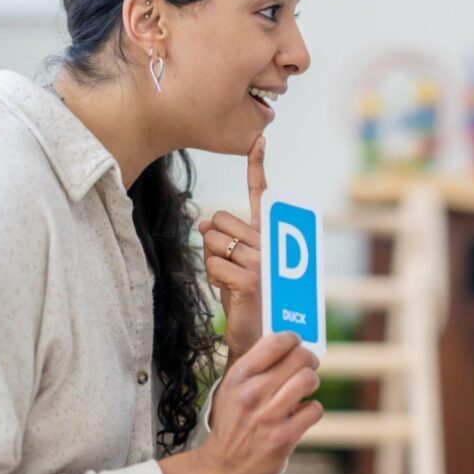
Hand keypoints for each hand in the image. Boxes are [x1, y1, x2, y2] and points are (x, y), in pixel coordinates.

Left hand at [199, 136, 266, 356]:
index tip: (259, 139)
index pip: (261, 195)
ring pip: (213, 242)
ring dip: (212, 262)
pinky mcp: (251, 279)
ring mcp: (263, 260)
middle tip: (228, 265)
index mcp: (268, 235)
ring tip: (230, 280)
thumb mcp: (231, 264)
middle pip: (220, 219)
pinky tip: (229, 292)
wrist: (256, 334)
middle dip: (213, 241)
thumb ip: (221, 240)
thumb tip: (203, 226)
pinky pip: (212, 264)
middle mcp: (270, 243)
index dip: (258, 166)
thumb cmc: (244, 297)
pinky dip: (213, 279)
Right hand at [199, 332, 322, 473]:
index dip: (292, 339)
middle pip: (300, 357)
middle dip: (308, 359)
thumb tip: (288, 346)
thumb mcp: (231, 388)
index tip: (295, 345)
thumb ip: (255, 367)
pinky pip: (314, 409)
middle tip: (306, 368)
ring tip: (303, 390)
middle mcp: (253, 393)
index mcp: (239, 376)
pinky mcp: (284, 437)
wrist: (220, 468)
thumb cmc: (231, 424)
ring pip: (309, 379)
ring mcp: (268, 415)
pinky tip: (301, 415)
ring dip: (311, 383)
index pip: (275, 341)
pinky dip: (312, 410)